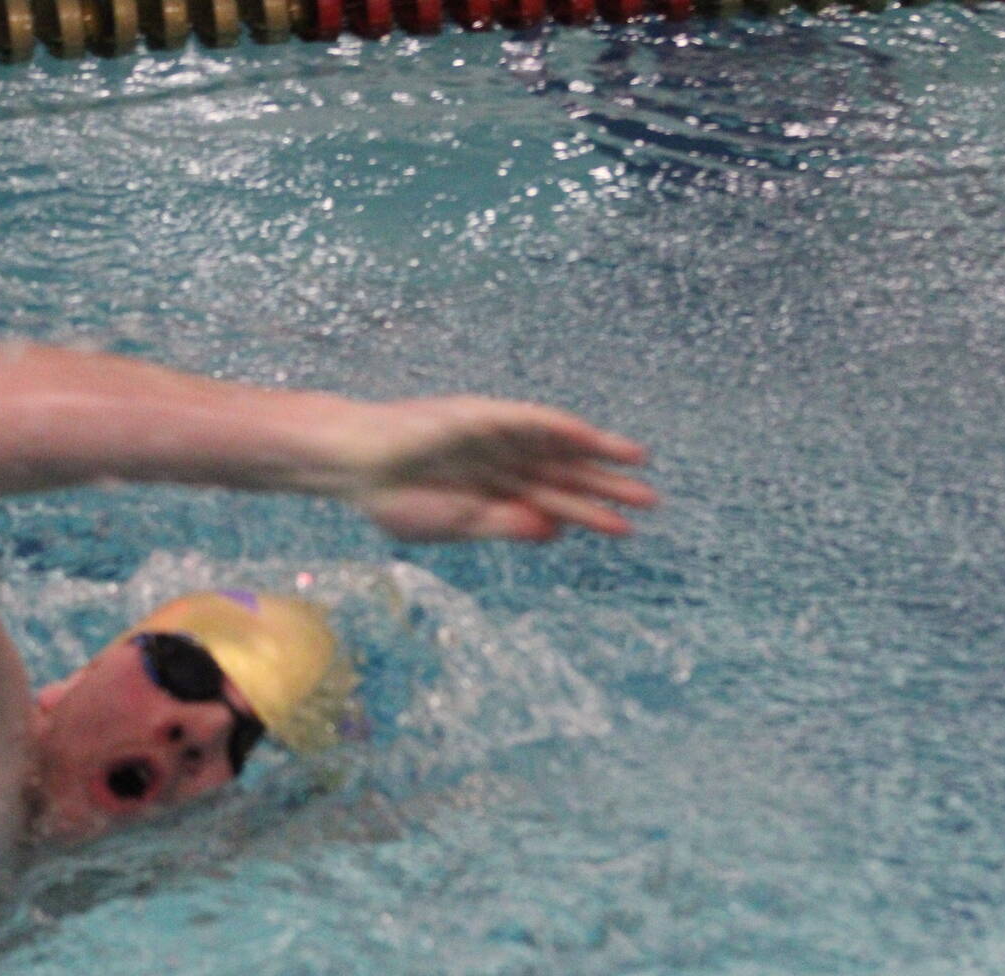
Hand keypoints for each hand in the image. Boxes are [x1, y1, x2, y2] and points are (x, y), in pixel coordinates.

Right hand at [345, 396, 655, 541]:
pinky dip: (558, 427)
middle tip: (651, 500)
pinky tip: (588, 437)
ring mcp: (494, 436)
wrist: (354, 466)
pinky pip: (527, 419)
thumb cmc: (397, 497)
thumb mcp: (458, 523)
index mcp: (497, 491)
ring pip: (556, 444)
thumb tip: (553, 531)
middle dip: (606, 486)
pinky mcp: (479, 416)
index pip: (555, 503)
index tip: (627, 529)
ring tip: (638, 461)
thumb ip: (505, 525)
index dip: (590, 515)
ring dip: (596, 450)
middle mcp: (503, 460)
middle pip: (566, 474)